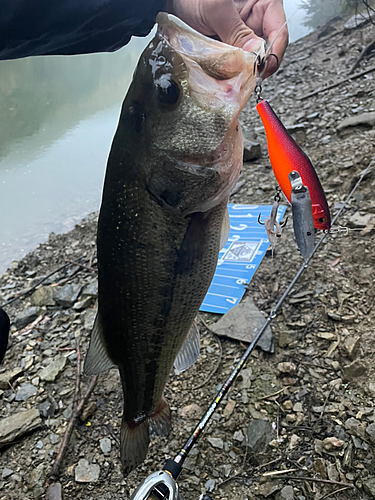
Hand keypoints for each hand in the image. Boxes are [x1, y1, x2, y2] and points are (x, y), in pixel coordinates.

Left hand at [165, 0, 287, 77]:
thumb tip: (254, 54)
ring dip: (243, 71)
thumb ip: (236, 31)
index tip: (263, 67)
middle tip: (247, 77)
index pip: (279, 30)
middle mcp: (255, 20)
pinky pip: (236, 63)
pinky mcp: (230, 48)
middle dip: (257, 65)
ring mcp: (242, 36)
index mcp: (263, 3)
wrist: (172, 2)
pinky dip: (231, 72)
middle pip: (267, 49)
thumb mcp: (217, 9)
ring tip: (233, 77)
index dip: (274, 51)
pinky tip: (225, 75)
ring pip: (251, 59)